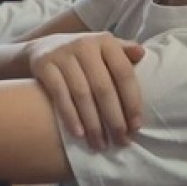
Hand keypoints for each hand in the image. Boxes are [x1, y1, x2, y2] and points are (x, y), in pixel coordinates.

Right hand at [27, 33, 146, 149]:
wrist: (43, 48)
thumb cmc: (84, 55)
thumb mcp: (104, 48)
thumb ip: (124, 51)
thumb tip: (143, 53)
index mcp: (106, 41)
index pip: (124, 73)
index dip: (132, 101)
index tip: (136, 127)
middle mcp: (85, 45)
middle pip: (103, 87)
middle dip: (114, 118)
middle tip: (121, 141)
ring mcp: (63, 54)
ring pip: (82, 94)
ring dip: (93, 123)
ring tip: (100, 144)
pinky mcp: (44, 65)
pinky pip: (60, 95)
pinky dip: (70, 117)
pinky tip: (79, 134)